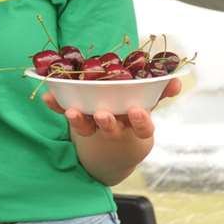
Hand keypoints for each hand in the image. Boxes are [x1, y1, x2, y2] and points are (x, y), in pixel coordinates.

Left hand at [43, 78, 181, 138]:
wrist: (111, 143)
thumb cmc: (134, 115)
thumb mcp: (150, 105)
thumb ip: (161, 92)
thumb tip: (176, 80)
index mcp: (135, 125)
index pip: (142, 128)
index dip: (141, 121)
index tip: (137, 111)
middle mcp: (115, 128)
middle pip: (111, 129)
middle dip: (107, 122)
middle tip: (103, 114)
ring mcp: (94, 127)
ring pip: (87, 127)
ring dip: (79, 119)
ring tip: (73, 111)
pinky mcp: (77, 121)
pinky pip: (66, 114)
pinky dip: (57, 106)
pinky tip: (48, 97)